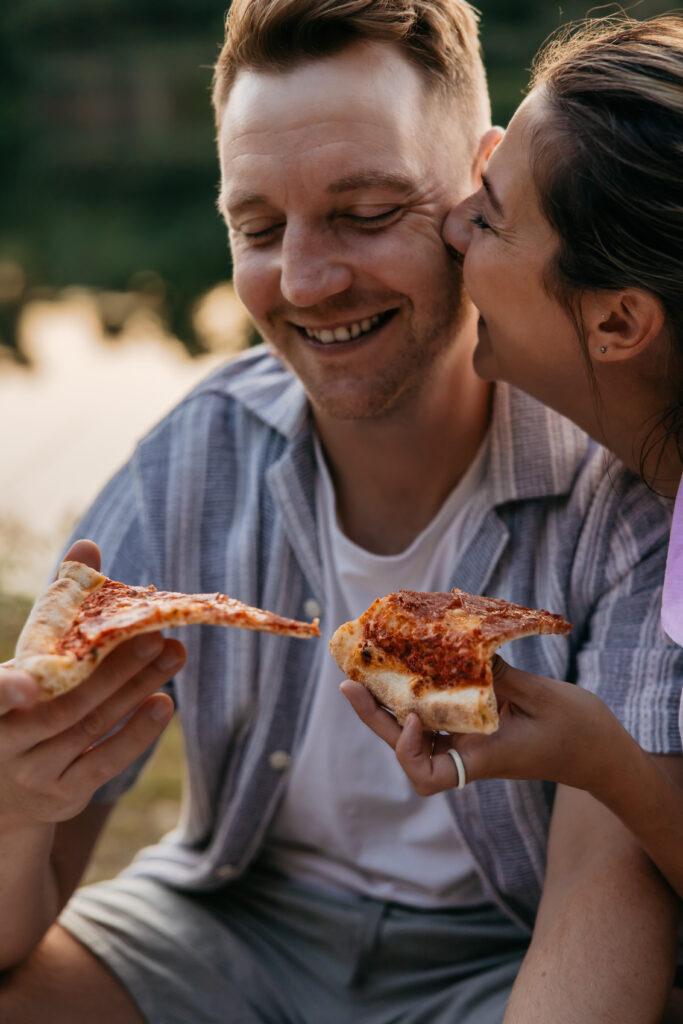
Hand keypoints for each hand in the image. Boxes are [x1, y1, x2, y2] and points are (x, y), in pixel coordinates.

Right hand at [0, 540, 183, 824]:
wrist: (9, 788)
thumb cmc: (24, 701)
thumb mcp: (31, 658)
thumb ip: (58, 606)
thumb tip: (90, 546)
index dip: (7, 691)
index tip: (29, 685)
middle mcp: (5, 742)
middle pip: (65, 704)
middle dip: (116, 669)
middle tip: (159, 635)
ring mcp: (33, 772)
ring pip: (91, 728)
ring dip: (137, 690)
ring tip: (173, 656)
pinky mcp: (64, 794)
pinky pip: (105, 762)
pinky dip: (137, 733)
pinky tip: (164, 704)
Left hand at [341, 657, 617, 795]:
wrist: (601, 754)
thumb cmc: (580, 731)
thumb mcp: (542, 697)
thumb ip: (499, 677)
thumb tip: (460, 649)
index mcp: (484, 759)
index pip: (428, 776)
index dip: (409, 749)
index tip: (414, 717)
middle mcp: (469, 755)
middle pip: (408, 749)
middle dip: (377, 719)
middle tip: (350, 683)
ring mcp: (470, 744)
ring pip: (417, 732)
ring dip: (389, 707)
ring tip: (364, 673)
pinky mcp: (476, 730)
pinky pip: (437, 717)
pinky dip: (419, 696)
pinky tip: (409, 668)